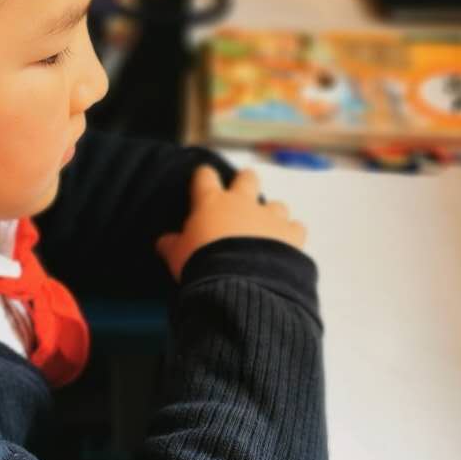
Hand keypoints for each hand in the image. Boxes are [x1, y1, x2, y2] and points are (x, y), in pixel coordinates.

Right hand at [156, 166, 305, 281]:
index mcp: (212, 202)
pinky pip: (296, 228)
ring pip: (277, 204)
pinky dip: (291, 236)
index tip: (203, 182)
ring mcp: (270, 217)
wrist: (238, 282)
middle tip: (242, 199)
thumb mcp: (177, 256)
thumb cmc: (201, 264)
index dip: (204, 178)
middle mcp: (243, 203)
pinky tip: (287, 248)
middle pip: (248, 178)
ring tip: (266, 233)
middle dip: (246, 184)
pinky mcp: (291, 235)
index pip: (205, 177)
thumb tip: (163, 242)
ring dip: (272, 215)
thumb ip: (172, 245)